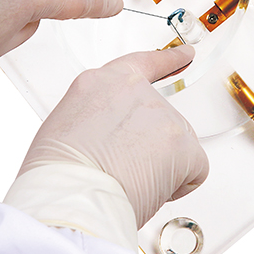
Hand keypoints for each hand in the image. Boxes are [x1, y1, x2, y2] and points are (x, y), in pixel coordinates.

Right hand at [15, 45, 208, 229]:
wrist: (71, 199)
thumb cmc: (58, 176)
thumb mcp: (65, 125)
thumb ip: (97, 117)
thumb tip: (111, 135)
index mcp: (101, 83)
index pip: (142, 64)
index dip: (168, 61)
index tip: (185, 54)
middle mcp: (135, 91)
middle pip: (159, 118)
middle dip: (149, 146)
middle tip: (121, 169)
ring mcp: (162, 115)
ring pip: (176, 146)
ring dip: (161, 166)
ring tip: (128, 181)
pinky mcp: (183, 144)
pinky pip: (195, 169)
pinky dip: (180, 185)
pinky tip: (152, 190)